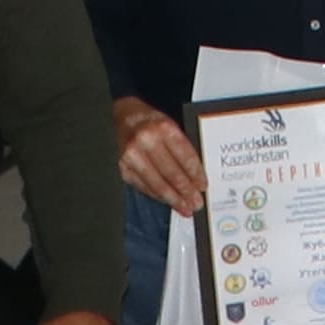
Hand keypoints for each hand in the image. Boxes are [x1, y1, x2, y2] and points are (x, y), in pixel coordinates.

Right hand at [112, 96, 204, 213]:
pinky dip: (156, 195)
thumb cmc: (150, 121)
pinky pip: (143, 185)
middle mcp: (146, 141)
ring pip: (156, 183)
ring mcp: (132, 155)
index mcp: (163, 127)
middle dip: (185, 191)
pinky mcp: (122, 167)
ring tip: (184, 208)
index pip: (184, 155)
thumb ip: (181, 147)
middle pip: (171, 172)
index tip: (203, 186)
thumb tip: (195, 175)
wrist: (122, 115)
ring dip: (172, 198)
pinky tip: (167, 201)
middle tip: (196, 203)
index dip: (195, 173)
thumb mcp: (170, 125)